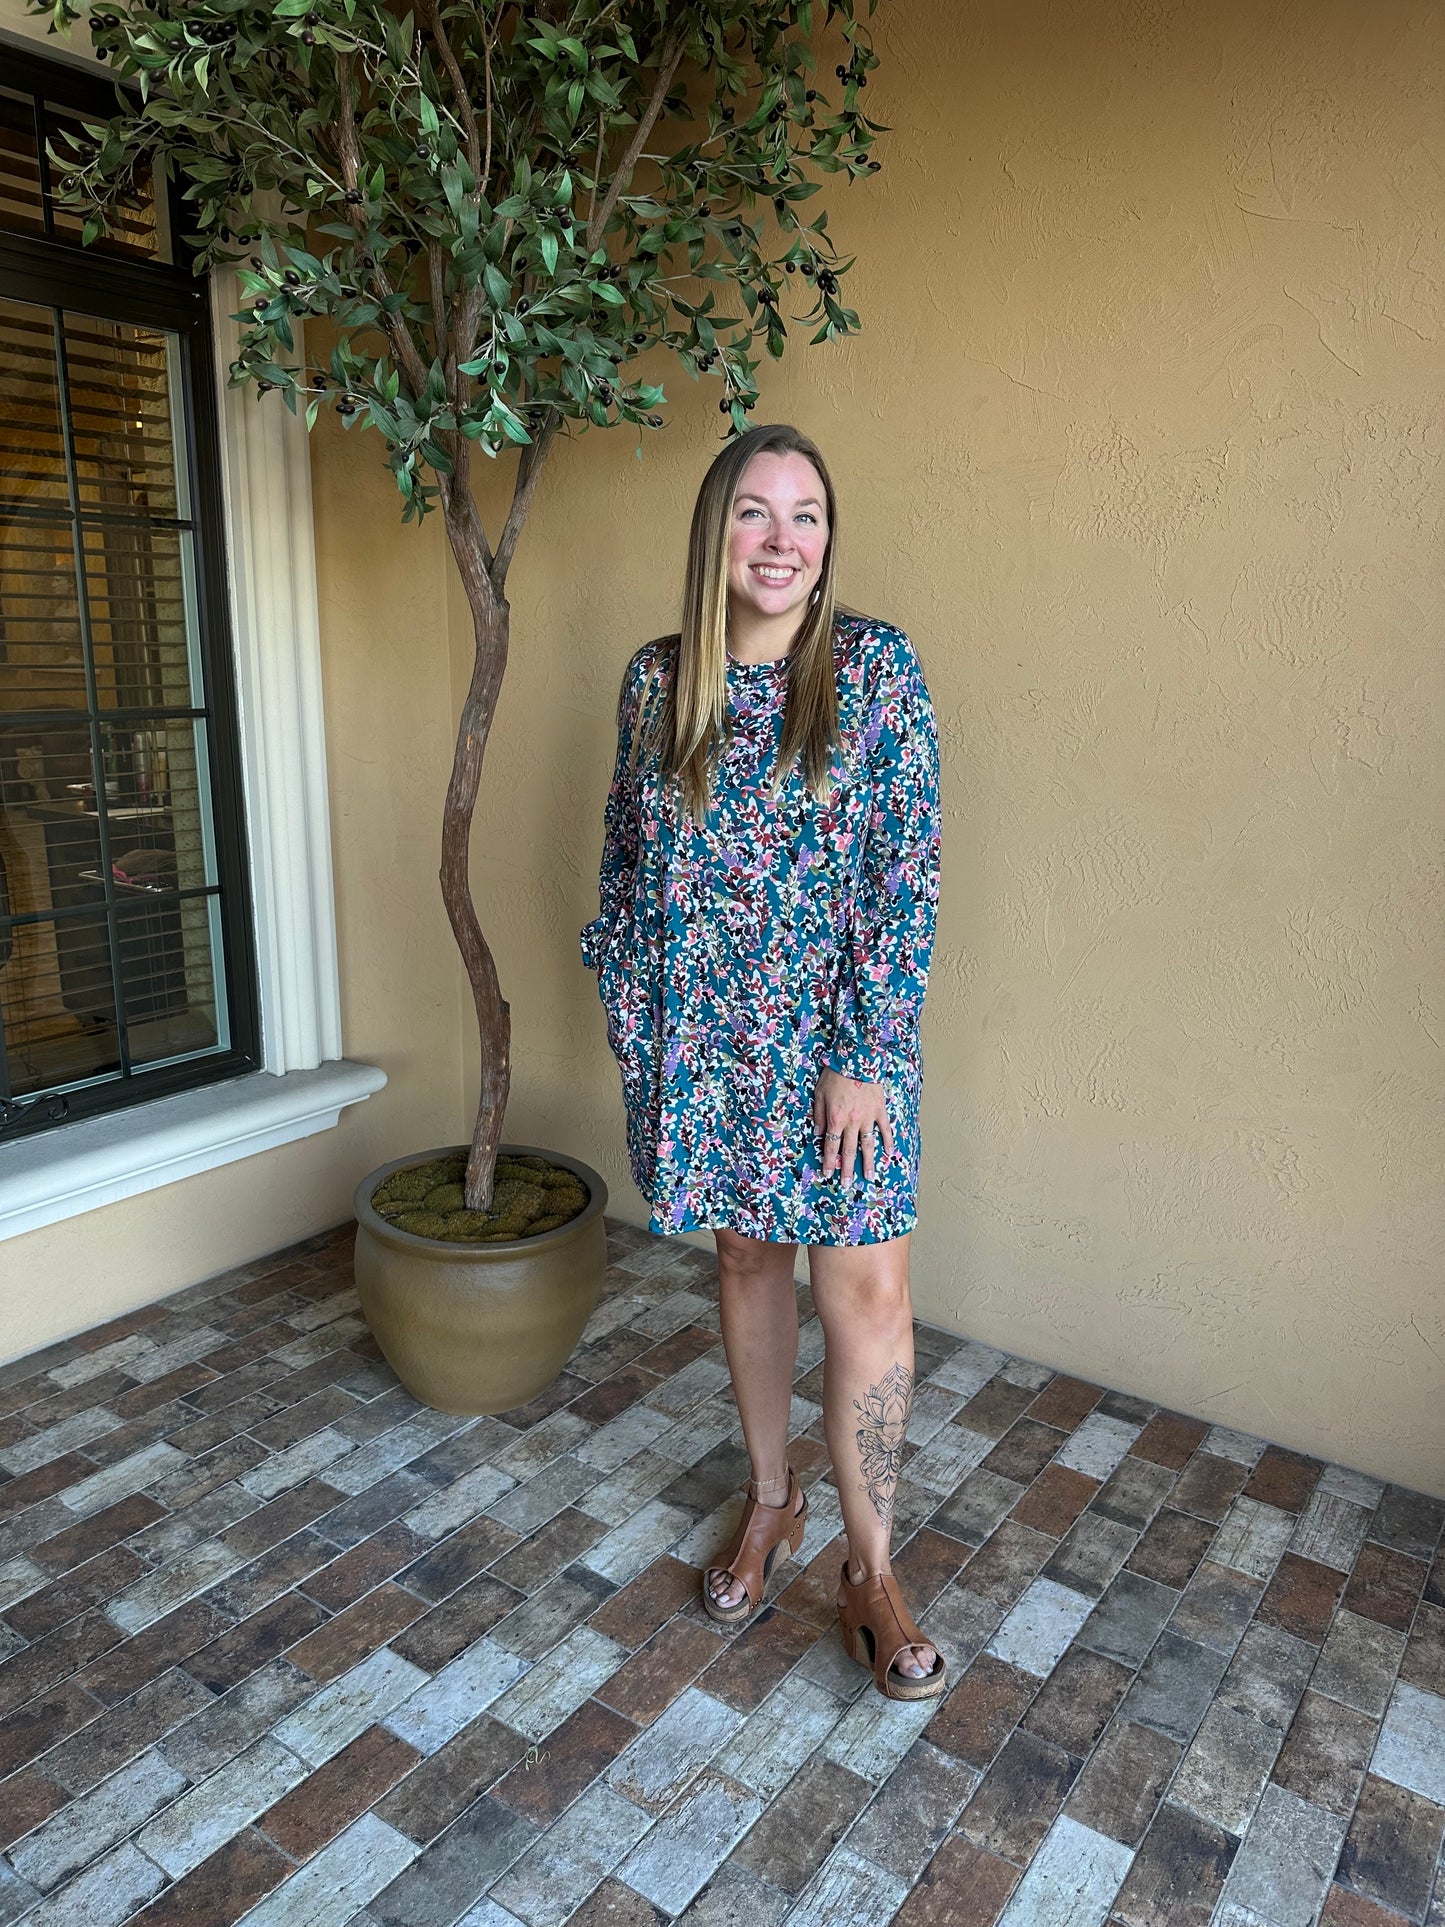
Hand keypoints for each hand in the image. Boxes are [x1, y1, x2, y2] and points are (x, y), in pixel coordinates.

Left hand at [812, 1067, 893, 1183]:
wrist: (857, 1058)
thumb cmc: (836, 1074)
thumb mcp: (819, 1094)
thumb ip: (819, 1115)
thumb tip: (817, 1133)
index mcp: (835, 1119)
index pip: (831, 1145)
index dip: (829, 1161)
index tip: (828, 1174)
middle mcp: (852, 1122)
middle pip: (849, 1150)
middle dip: (847, 1169)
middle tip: (847, 1185)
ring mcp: (868, 1117)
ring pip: (868, 1144)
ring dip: (869, 1162)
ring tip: (870, 1176)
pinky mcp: (880, 1110)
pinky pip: (885, 1129)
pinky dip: (888, 1141)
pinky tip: (889, 1154)